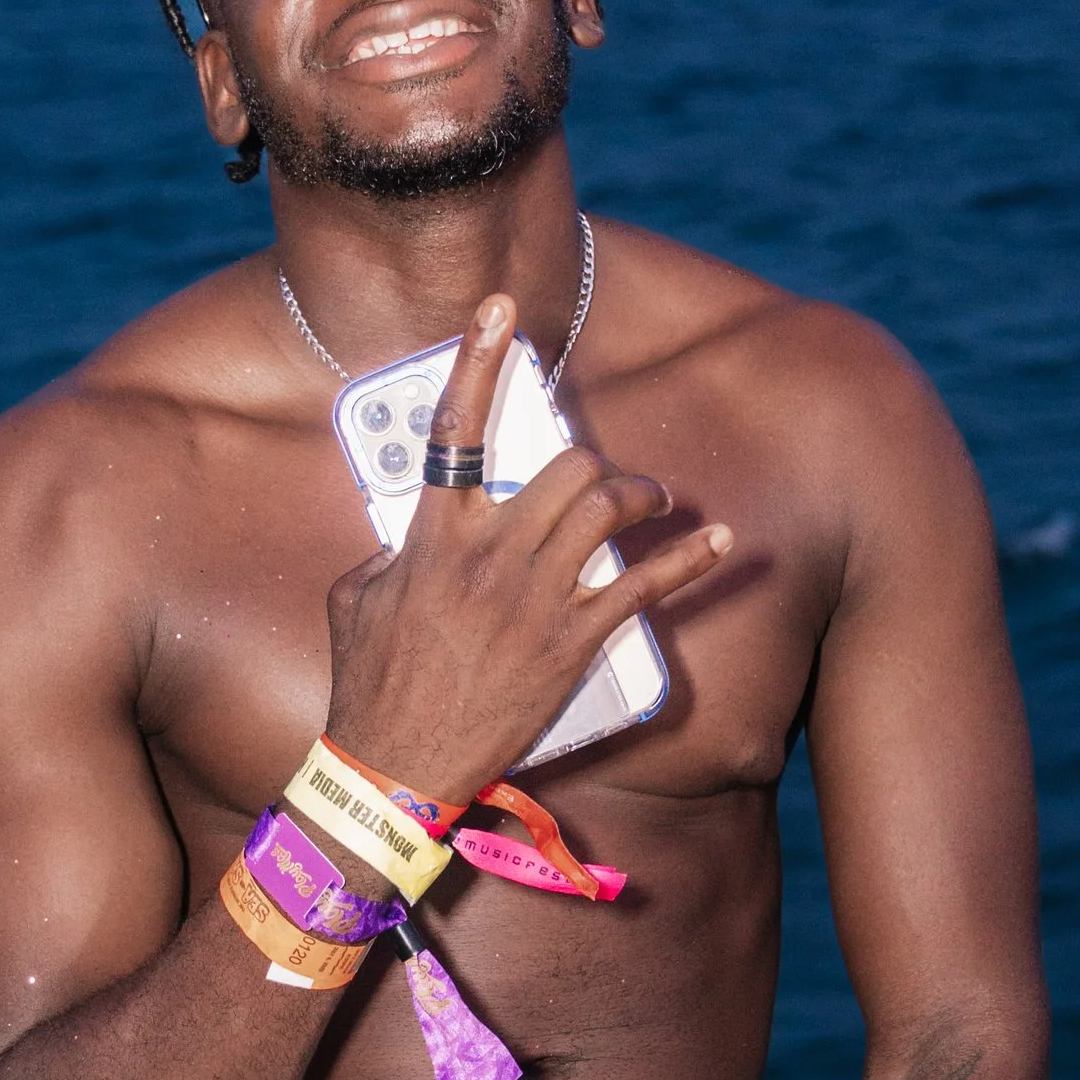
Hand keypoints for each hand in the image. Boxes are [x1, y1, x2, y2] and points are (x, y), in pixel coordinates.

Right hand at [321, 295, 731, 807]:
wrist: (394, 767)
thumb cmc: (369, 686)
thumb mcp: (357, 600)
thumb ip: (388, 551)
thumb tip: (412, 536)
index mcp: (432, 536)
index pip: (456, 430)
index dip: (478, 361)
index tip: (501, 312)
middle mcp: (489, 556)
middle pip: (565, 466)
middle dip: (592, 463)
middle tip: (603, 480)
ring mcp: (535, 598)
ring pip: (607, 507)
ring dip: (640, 494)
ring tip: (651, 502)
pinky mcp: (572, 643)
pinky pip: (645, 587)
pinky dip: (689, 559)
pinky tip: (722, 541)